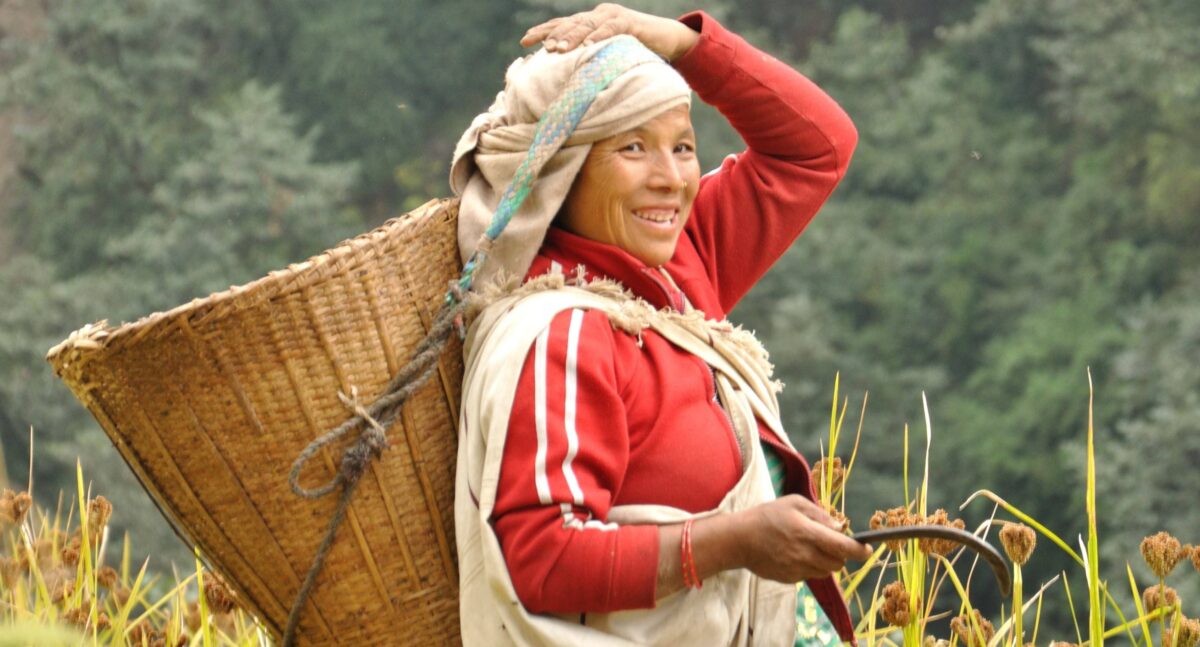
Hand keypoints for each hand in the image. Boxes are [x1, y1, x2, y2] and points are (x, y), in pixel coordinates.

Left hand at [520, 3, 698, 61]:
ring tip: (557, 49)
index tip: (525, 42)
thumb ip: (593, 62)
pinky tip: (587, 46)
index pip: (564, 25)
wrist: (669, 40)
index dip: (544, 31)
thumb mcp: (610, 57)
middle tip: (542, 48)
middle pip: (571, 23)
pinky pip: (611, 28)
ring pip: (588, 24)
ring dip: (572, 37)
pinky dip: (599, 36)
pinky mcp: (630, 22)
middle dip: (554, 35)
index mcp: (592, 22)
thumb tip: (570, 83)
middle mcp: (600, 15)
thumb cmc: (638, 53)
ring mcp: (614, 16)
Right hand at [734, 495, 872, 582]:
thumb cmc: (766, 516)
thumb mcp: (794, 503)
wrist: (738, 540)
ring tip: (808, 547)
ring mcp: (796, 570)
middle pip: (838, 563)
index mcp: (807, 533)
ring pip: (825, 571)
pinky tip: (794, 554)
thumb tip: (840, 527)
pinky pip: (809, 575)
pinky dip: (809, 566)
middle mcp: (804, 554)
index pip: (843, 547)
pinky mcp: (789, 579)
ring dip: (825, 561)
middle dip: (840, 554)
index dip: (860, 550)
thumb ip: (819, 514)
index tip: (868, 549)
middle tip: (830, 542)